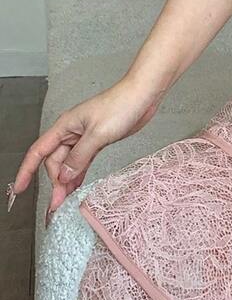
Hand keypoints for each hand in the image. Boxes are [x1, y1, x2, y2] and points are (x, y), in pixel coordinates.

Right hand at [9, 76, 163, 225]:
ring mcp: (84, 138)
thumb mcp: (98, 134)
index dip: (26, 171)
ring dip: (66, 181)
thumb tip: (64, 175)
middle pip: (54, 162)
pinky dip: (79, 175)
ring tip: (65, 200)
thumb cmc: (121, 105)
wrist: (142, 96)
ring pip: (68, 164)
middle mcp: (71, 132)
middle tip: (57, 203)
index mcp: (65, 127)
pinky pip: (82, 162)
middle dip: (54, 183)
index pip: (38, 152)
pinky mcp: (97, 142)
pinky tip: (77, 186)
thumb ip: (80, 156)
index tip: (19, 188)